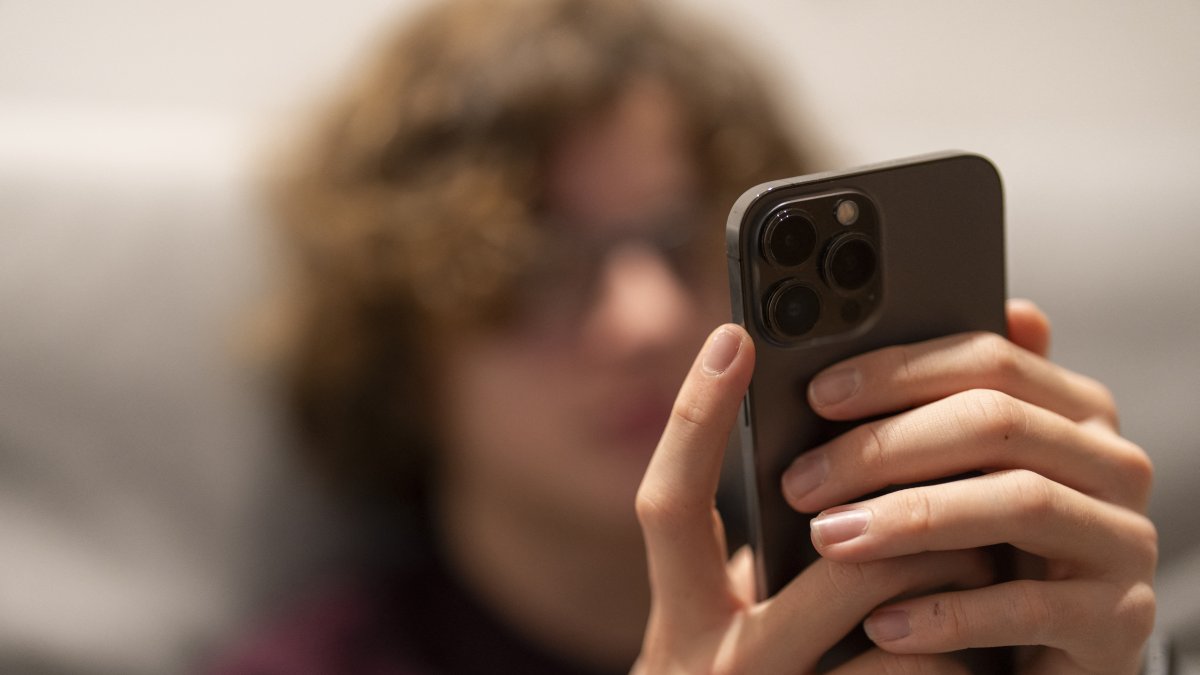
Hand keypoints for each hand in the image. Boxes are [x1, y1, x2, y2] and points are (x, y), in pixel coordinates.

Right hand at [633, 325, 996, 674]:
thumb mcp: (733, 610)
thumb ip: (762, 548)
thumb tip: (844, 448)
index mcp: (680, 612)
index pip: (669, 502)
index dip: (693, 417)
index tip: (733, 335)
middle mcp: (712, 661)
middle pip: (831, 552)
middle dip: (912, 505)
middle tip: (953, 472)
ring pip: (897, 622)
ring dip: (954, 577)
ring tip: (975, 558)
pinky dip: (960, 653)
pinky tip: (966, 647)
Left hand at [783, 299, 1156, 673]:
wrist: (1039, 661)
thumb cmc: (988, 554)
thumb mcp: (966, 479)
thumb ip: (939, 412)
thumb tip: (869, 355)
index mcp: (1076, 411)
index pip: (990, 361)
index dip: (898, 372)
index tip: (817, 396)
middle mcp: (1114, 464)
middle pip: (997, 424)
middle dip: (884, 448)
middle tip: (801, 481)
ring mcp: (1125, 541)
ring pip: (1019, 503)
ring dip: (909, 519)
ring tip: (830, 538)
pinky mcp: (1119, 621)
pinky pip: (1028, 607)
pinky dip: (946, 614)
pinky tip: (881, 622)